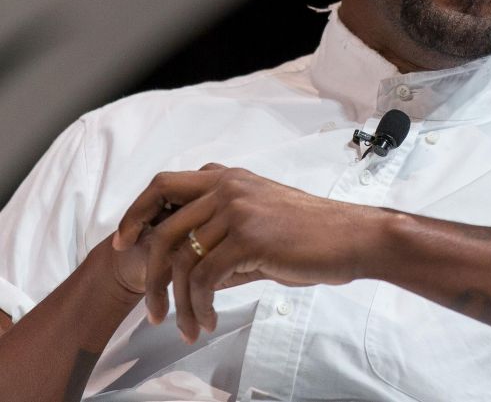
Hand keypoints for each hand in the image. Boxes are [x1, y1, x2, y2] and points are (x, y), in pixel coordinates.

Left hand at [113, 164, 379, 342]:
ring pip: (183, 260)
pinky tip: (207, 319)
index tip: (124, 242)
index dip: (136, 213)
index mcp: (229, 178)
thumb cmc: (313, 234)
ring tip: (186, 326)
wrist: (353, 237)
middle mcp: (227, 187)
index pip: (164, 185)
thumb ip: (224, 232)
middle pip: (163, 226)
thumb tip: (191, 265)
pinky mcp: (249, 237)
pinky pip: (206, 278)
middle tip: (150, 307)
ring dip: (179, 302)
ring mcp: (237, 210)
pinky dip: (200, 306)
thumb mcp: (261, 219)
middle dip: (150, 273)